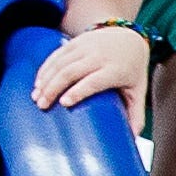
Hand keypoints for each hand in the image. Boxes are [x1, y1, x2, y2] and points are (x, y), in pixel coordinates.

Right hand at [31, 21, 151, 116]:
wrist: (129, 37)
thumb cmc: (133, 69)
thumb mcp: (138, 91)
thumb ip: (136, 115)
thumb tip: (133, 139)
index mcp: (114, 70)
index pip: (92, 81)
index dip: (77, 91)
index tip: (64, 103)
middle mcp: (97, 56)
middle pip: (70, 72)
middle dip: (53, 88)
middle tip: (42, 105)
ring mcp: (84, 47)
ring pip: (60, 63)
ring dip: (45, 80)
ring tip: (36, 97)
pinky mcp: (74, 42)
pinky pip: (56, 55)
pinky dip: (45, 69)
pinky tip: (38, 82)